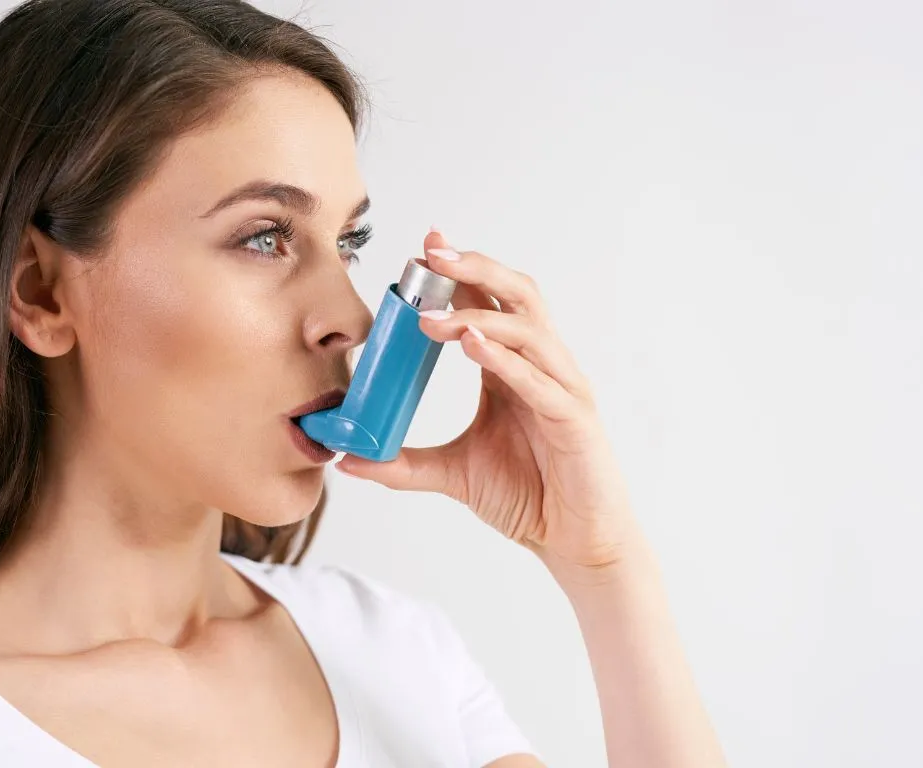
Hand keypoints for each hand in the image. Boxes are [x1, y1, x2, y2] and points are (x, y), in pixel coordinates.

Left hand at [335, 228, 639, 575]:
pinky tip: (474, 346)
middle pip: (516, 296)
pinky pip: (541, 381)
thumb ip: (402, 463)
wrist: (572, 542)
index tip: (421, 251)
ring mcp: (563, 389)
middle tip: (431, 255)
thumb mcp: (452, 473)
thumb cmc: (526, 497)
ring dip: (479, 316)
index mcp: (512, 369)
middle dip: (474, 269)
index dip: (459, 274)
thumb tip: (347, 459)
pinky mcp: (575, 420)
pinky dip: (507, 360)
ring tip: (431, 318)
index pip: (488, 304)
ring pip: (528, 330)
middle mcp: (541, 367)